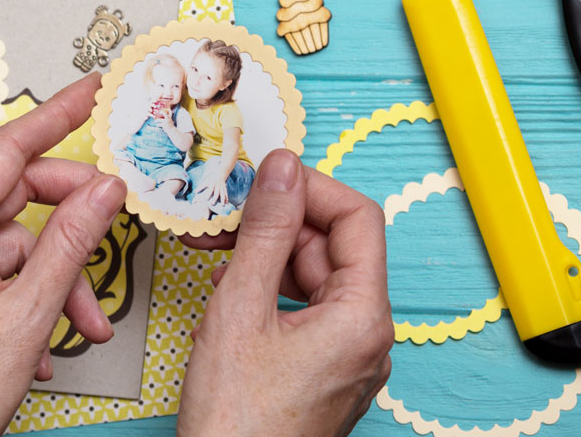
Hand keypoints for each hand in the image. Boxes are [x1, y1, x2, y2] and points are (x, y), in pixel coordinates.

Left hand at [0, 75, 128, 436]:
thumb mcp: (30, 313)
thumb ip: (71, 243)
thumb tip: (102, 189)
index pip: (7, 150)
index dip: (55, 114)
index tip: (90, 92)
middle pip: (10, 203)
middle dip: (67, 229)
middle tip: (107, 242)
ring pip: (4, 252)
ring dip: (50, 284)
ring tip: (81, 327)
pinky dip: (19, 302)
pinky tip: (40, 343)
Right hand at [176, 150, 392, 436]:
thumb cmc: (238, 421)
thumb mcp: (240, 306)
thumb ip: (265, 230)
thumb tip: (282, 169)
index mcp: (362, 317)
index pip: (357, 217)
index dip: (309, 187)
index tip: (263, 176)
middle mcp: (366, 336)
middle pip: (331, 247)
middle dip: (276, 223)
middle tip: (223, 216)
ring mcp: (346, 357)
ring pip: (312, 278)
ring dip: (263, 257)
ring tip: (214, 257)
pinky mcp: (321, 372)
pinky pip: (302, 311)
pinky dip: (264, 293)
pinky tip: (225, 295)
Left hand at [197, 177, 228, 206]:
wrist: (220, 175)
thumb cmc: (211, 180)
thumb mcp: (206, 182)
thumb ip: (201, 187)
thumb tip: (195, 192)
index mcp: (212, 185)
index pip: (210, 190)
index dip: (208, 194)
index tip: (206, 199)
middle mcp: (217, 187)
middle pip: (216, 193)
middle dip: (215, 199)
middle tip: (212, 204)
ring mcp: (222, 188)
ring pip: (223, 194)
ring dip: (223, 200)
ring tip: (222, 205)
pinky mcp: (225, 189)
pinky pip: (226, 194)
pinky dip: (226, 199)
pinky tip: (227, 203)